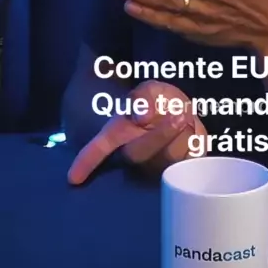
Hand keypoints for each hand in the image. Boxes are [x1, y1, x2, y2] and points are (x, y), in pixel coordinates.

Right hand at [67, 81, 205, 184]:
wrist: (182, 113)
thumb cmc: (159, 103)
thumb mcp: (151, 89)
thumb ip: (143, 96)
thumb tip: (139, 115)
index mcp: (119, 133)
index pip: (99, 148)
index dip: (86, 161)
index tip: (73, 178)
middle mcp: (134, 154)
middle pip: (138, 155)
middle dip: (161, 136)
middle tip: (179, 114)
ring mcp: (155, 167)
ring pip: (166, 160)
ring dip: (182, 136)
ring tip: (185, 116)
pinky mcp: (180, 170)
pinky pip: (188, 163)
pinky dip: (194, 143)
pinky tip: (192, 131)